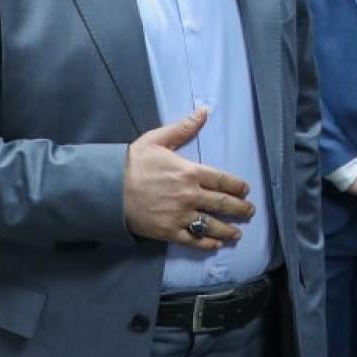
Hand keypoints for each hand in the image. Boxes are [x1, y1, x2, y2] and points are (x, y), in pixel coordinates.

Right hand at [123, 108, 252, 250]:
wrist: (107, 188)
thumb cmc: (132, 162)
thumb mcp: (157, 139)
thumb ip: (183, 127)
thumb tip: (204, 111)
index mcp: (190, 172)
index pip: (222, 180)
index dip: (237, 186)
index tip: (246, 191)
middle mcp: (190, 195)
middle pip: (223, 204)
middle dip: (240, 209)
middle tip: (249, 212)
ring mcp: (180, 215)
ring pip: (211, 225)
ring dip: (228, 230)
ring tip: (237, 234)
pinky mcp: (168, 231)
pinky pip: (192, 240)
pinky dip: (206, 244)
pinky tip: (215, 245)